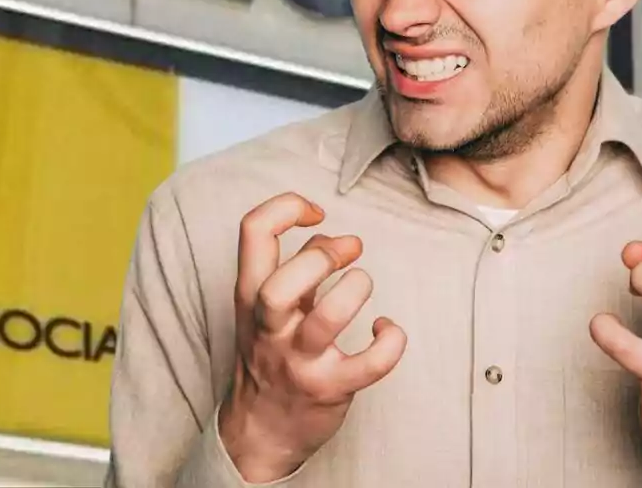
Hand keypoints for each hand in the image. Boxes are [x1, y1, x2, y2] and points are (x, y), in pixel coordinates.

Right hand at [218, 192, 406, 481]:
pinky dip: (391, 340)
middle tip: (348, 252)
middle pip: (281, 283)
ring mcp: (299, 360)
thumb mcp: (268, 308)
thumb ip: (297, 267)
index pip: (252, 231)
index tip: (317, 214)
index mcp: (250, 296)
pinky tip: (386, 329)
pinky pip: (371, 363)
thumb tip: (332, 237)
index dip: (287, 206)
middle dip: (322, 257)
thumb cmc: (269, 358)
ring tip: (363, 287)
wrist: (258, 434)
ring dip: (357, 290)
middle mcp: (270, 328)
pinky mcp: (331, 388)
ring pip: (328, 318)